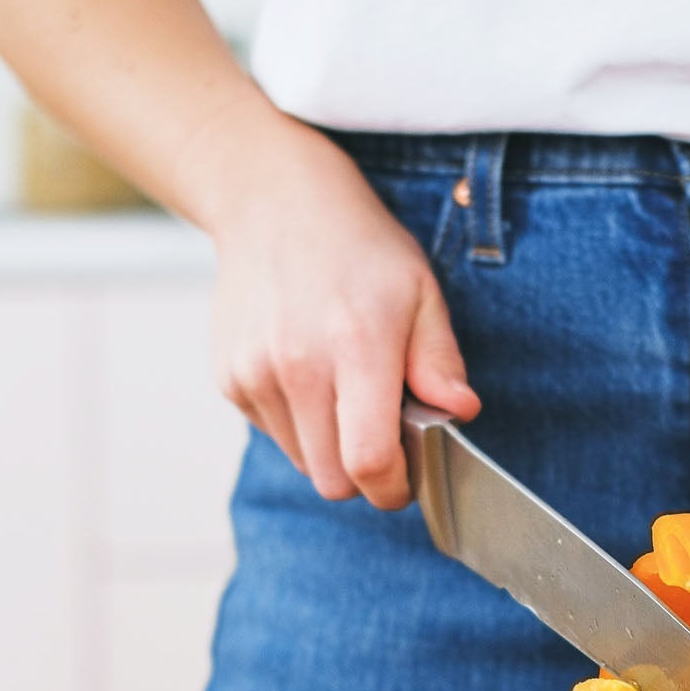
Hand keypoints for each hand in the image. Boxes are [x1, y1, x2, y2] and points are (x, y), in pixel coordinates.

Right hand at [208, 128, 480, 508]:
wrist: (271, 202)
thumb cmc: (358, 247)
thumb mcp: (419, 291)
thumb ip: (439, 360)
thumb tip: (460, 411)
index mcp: (355, 347)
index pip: (369, 462)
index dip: (394, 488)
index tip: (407, 479)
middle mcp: (297, 367)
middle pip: (333, 479)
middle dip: (364, 474)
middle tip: (384, 435)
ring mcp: (254, 375)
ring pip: (303, 462)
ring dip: (330, 447)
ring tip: (344, 391)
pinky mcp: (230, 379)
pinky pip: (274, 433)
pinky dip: (298, 423)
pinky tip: (308, 372)